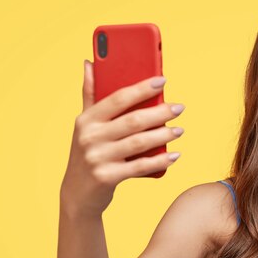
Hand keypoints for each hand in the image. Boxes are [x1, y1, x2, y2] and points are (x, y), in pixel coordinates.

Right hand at [60, 60, 184, 216]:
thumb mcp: (84, 124)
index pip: (118, 98)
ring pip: (139, 142)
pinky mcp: (107, 177)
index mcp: (86, 119)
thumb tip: (89, 63)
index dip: (142, 88)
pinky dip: (160, 161)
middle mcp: (90, 137)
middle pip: (133, 120)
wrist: (77, 194)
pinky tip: (174, 155)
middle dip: (159, 112)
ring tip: (179, 130)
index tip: (163, 81)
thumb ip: (89, 94)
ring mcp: (98, 158)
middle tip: (179, 108)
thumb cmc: (88, 153)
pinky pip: (140, 167)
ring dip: (164, 135)